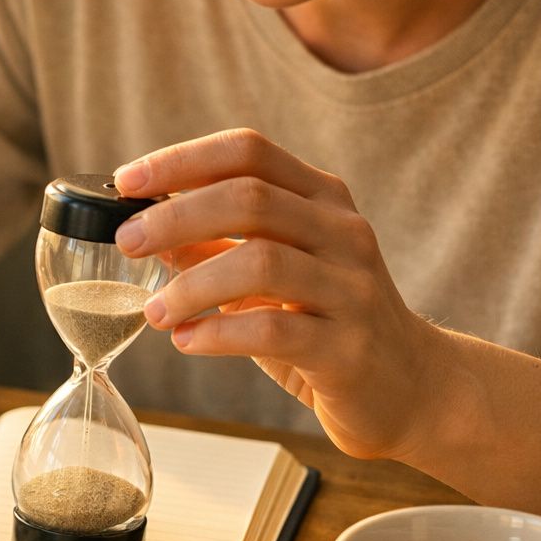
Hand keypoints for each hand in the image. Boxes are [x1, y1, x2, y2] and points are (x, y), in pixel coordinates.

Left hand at [113, 128, 451, 460]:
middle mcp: (342, 232)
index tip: (127, 182)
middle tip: (127, 241)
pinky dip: (218, 332)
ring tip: (154, 310)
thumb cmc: (327, 322)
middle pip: (250, 198)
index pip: (248, 152)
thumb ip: (215, 248)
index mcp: (321, 199)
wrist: (413, 388)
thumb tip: (146, 227)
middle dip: (175, 216)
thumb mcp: (270, 275)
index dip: (182, 160)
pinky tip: (187, 341)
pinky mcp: (348, 348)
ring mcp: (351, 288)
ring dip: (191, 284)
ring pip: (261, 262)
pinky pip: (274, 329)